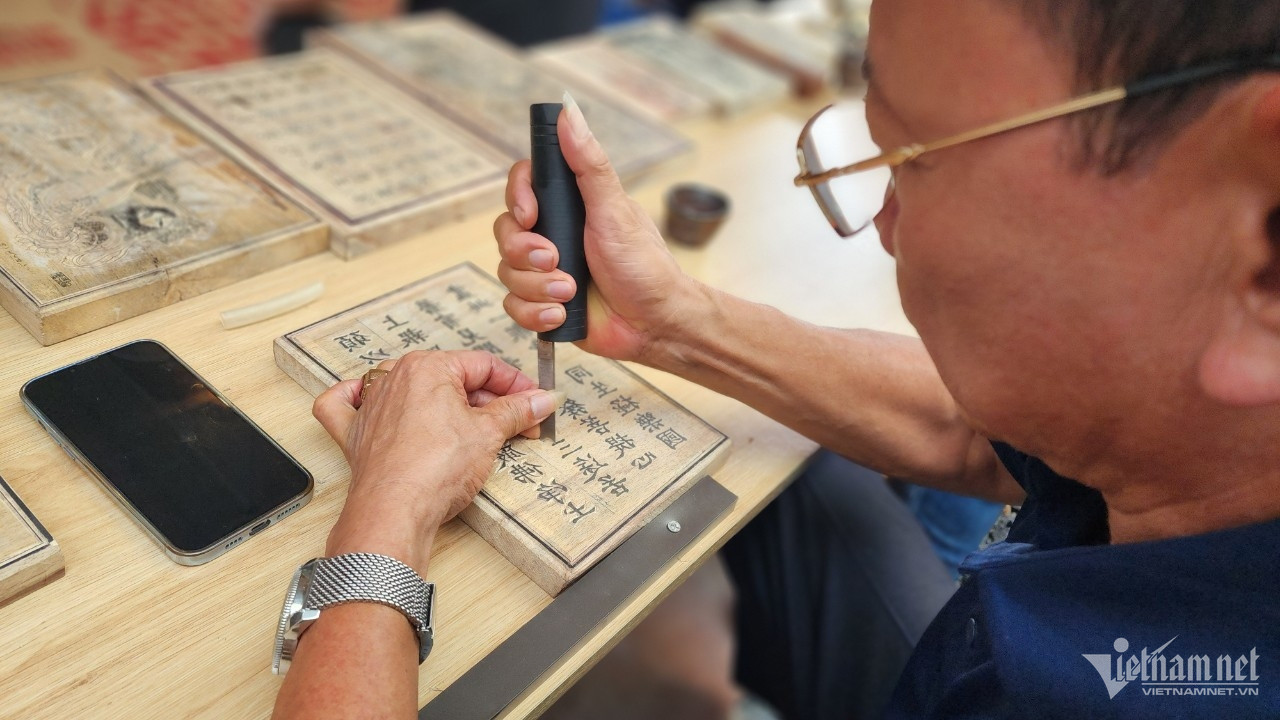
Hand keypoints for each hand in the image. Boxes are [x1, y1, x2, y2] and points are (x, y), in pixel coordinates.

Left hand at [311, 350, 556, 570]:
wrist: (395, 511)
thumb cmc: (433, 471)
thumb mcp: (488, 434)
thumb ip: (516, 411)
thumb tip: (540, 399)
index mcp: (428, 367)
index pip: (484, 365)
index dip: (516, 385)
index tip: (533, 402)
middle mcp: (395, 378)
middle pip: (452, 379)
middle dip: (488, 401)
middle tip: (515, 424)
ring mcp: (371, 405)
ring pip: (410, 388)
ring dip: (442, 401)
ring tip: (472, 426)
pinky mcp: (356, 433)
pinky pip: (346, 405)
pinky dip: (356, 400)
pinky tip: (368, 401)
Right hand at [493, 94, 698, 362]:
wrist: (654, 323)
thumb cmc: (644, 266)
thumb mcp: (615, 209)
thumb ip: (588, 164)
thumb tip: (569, 112)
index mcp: (569, 206)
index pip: (522, 186)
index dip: (518, 199)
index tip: (531, 214)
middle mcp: (553, 235)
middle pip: (505, 232)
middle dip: (526, 252)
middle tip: (556, 260)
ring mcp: (545, 270)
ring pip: (506, 272)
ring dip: (537, 286)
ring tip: (569, 291)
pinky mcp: (544, 304)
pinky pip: (513, 306)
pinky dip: (535, 313)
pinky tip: (560, 314)